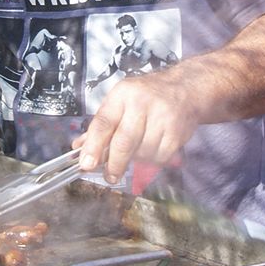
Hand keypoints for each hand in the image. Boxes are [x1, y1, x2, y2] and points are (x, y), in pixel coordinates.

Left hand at [76, 71, 204, 181]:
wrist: (185, 89)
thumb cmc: (148, 97)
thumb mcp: (121, 101)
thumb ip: (101, 125)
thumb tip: (79, 148)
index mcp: (122, 95)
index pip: (103, 123)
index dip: (93, 146)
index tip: (87, 164)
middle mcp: (142, 103)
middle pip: (124, 142)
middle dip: (114, 164)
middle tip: (110, 176)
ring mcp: (162, 117)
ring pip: (142, 153)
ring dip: (136, 160)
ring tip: (138, 149)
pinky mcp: (177, 132)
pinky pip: (159, 158)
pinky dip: (152, 160)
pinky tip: (153, 148)